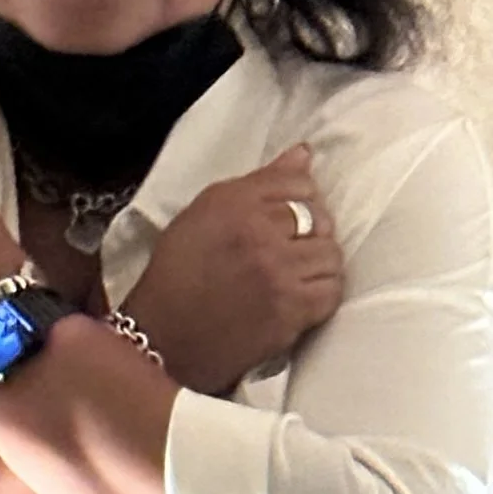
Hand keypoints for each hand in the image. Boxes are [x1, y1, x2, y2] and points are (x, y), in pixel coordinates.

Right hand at [123, 144, 343, 396]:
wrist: (162, 338)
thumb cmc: (177, 275)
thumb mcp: (203, 214)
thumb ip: (257, 184)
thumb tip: (304, 155)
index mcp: (233, 202)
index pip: (298, 182)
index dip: (302, 199)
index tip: (290, 218)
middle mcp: (258, 232)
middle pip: (319, 217)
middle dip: (312, 231)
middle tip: (293, 250)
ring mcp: (277, 274)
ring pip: (330, 255)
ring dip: (319, 264)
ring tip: (297, 275)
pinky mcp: (288, 312)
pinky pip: (330, 292)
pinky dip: (322, 294)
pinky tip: (300, 298)